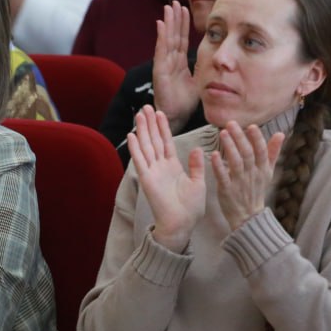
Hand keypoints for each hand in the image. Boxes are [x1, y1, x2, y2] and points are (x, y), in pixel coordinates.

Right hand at [128, 105, 205, 251]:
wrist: (182, 224)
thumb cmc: (191, 208)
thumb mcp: (198, 183)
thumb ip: (196, 166)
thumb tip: (198, 149)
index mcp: (173, 166)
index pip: (167, 142)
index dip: (163, 127)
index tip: (160, 112)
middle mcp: (161, 166)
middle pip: (154, 140)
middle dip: (150, 123)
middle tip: (146, 107)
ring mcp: (153, 172)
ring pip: (146, 146)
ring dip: (142, 130)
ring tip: (139, 114)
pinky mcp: (147, 179)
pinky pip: (140, 160)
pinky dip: (135, 148)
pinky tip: (132, 135)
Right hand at [151, 1, 197, 130]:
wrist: (176, 116)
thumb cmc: (186, 101)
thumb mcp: (200, 80)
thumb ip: (205, 68)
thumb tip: (218, 59)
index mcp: (179, 62)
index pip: (181, 39)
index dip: (183, 25)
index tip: (185, 9)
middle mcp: (170, 60)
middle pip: (173, 35)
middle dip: (175, 18)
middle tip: (176, 2)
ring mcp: (164, 64)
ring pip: (167, 39)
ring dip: (168, 22)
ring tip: (169, 7)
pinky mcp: (160, 70)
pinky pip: (161, 50)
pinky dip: (161, 36)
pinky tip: (161, 24)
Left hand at [209, 122, 283, 230]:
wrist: (248, 216)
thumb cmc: (256, 190)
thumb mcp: (267, 172)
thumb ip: (272, 152)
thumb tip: (280, 134)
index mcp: (262, 169)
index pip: (261, 152)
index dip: (257, 139)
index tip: (251, 125)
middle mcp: (252, 175)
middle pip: (247, 154)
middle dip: (240, 138)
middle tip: (231, 123)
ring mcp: (239, 183)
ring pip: (236, 163)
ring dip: (230, 148)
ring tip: (223, 133)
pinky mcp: (227, 191)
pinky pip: (223, 177)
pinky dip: (219, 166)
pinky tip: (213, 155)